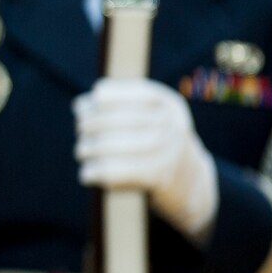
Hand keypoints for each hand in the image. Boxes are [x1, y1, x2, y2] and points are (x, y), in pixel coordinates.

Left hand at [74, 78, 218, 241]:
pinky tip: (87, 173)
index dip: (94, 101)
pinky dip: (91, 172)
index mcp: (165, 101)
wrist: (190, 178)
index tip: (83, 109)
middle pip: (109, 120)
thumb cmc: (156, 137)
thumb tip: (81, 106)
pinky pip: (112, 172)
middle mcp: (169, 123)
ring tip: (82, 151)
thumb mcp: (146, 111)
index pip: (115, 94)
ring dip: (85, 149)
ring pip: (106, 147)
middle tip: (81, 131)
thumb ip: (114, 103)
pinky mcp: (157, 177)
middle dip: (86, 125)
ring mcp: (166, 151)